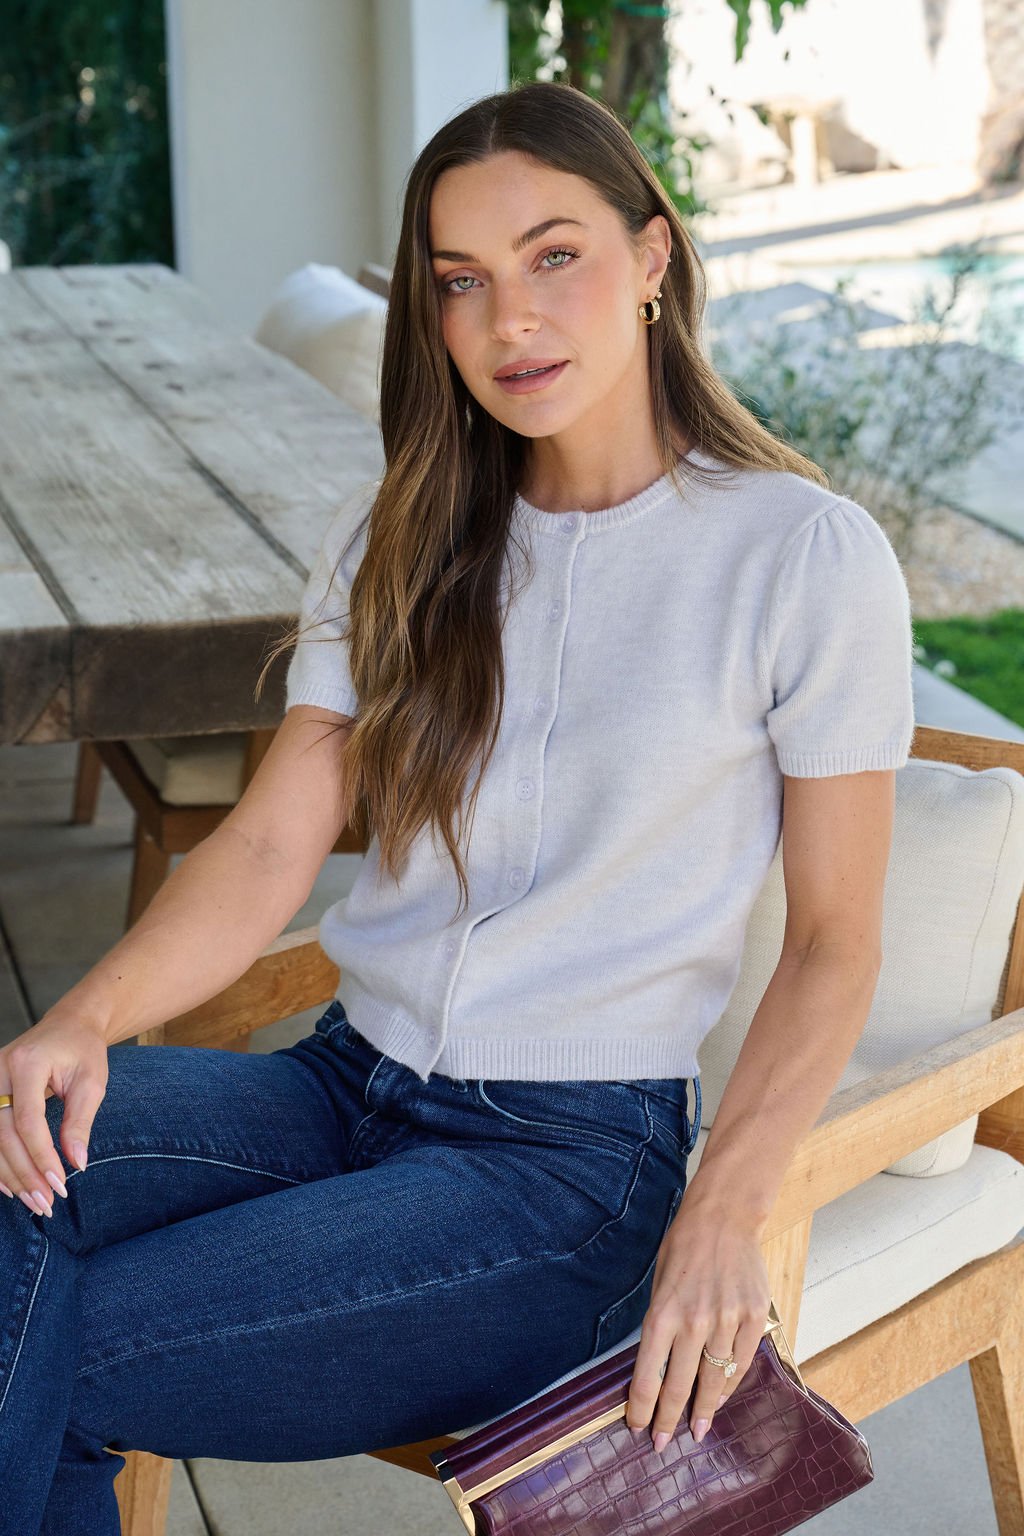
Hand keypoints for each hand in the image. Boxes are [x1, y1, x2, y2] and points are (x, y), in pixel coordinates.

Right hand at [0, 1010, 109, 1215]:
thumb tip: (76, 1163)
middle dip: (24, 1172)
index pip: (27, 1120)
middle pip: (3, 1133)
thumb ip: (80, 1122)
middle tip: (46, 1202)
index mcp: (27, 1063)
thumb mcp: (92, 1083)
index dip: (40, 1155)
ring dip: (10, 1174)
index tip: (60, 1183)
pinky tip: (11, 1186)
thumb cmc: (83, 1051)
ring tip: (34, 1201)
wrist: (68, 1025)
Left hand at [626, 1192, 770, 1448]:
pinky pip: (741, 1363)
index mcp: (662, 1313)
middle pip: (679, 1387)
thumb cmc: (683, 1250)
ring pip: (714, 1381)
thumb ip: (660, 1326)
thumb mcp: (658, 1284)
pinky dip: (729, 1385)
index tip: (637, 1427)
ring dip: (704, 1411)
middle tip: (662, 1444)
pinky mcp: (752, 1318)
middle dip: (668, 1421)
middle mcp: (693, 1322)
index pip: (648, 1376)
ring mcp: (726, 1321)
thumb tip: (657, 1371)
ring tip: (697, 1430)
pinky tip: (720, 1397)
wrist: (723, 1218)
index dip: (641, 1409)